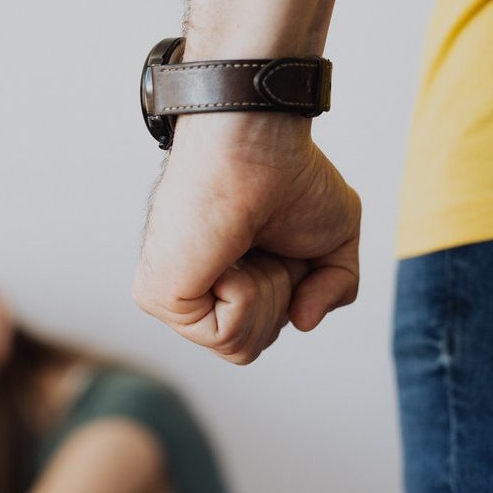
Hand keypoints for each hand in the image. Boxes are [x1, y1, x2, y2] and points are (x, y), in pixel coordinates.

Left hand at [132, 113, 359, 364]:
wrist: (257, 145)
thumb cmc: (289, 177)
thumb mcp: (334, 242)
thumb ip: (332, 290)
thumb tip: (302, 323)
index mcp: (223, 279)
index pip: (263, 330)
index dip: (293, 291)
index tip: (280, 240)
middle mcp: (193, 288)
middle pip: (254, 345)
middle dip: (281, 296)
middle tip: (264, 241)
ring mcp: (173, 295)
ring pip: (242, 348)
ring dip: (267, 293)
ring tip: (247, 244)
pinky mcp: (158, 297)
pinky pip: (226, 337)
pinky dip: (247, 294)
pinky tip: (228, 254)